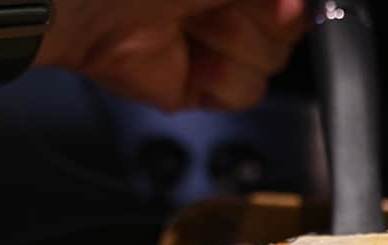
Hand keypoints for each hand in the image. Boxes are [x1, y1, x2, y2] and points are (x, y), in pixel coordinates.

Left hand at [38, 0, 309, 111]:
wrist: (83, 3)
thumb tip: (305, 7)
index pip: (295, 2)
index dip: (290, 4)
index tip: (279, 2)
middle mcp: (228, 2)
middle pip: (292, 28)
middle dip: (259, 15)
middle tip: (211, 1)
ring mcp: (216, 43)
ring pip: (272, 61)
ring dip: (233, 42)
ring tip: (190, 21)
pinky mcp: (200, 85)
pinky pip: (245, 93)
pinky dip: (219, 77)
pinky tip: (189, 54)